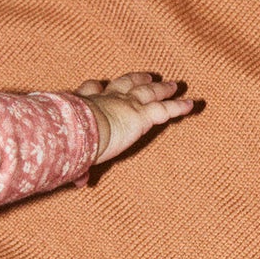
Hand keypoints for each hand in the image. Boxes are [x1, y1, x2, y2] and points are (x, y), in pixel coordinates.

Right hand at [74, 71, 197, 163]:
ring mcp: (126, 104)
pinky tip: (191, 104)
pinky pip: (164, 109)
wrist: (78, 130)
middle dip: (134, 79)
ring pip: (148, 92)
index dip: (93, 88)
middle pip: (123, 84)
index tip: (96, 85)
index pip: (90, 91)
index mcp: (85, 105)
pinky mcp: (141, 114)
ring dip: (161, 89)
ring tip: (172, 85)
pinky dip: (178, 107)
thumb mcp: (72, 149)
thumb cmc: (69, 139)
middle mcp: (106, 99)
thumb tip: (79, 181)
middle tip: (145, 77)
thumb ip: (80, 166)